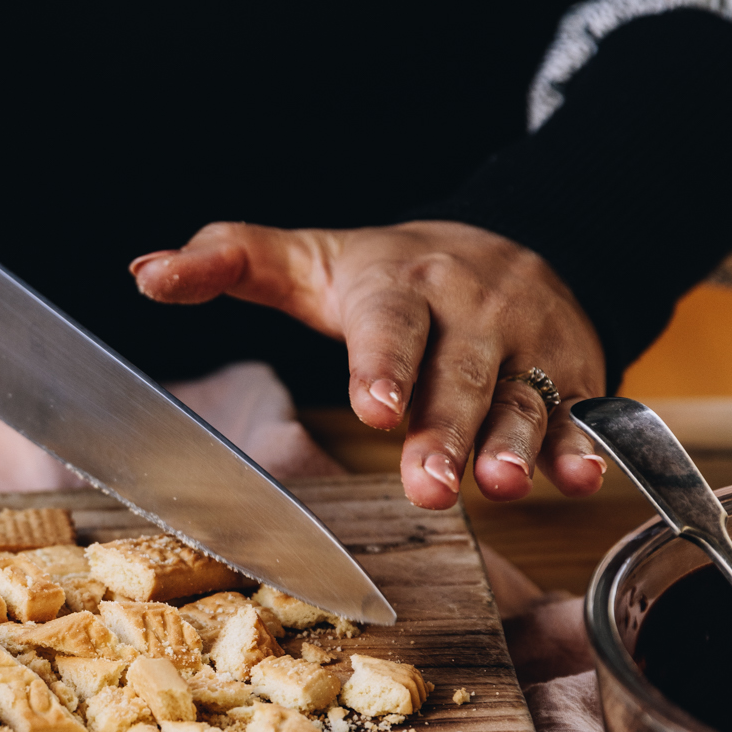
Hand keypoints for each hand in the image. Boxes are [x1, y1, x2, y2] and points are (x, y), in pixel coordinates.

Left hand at [131, 220, 606, 508]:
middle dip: (446, 430)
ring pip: (524, 397)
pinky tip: (582, 479)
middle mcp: (470, 311)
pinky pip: (582, 409)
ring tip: (502, 485)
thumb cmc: (389, 272)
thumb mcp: (307, 260)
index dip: (384, 365)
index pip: (391, 323)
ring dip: (516, 444)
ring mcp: (528, 344)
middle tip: (428, 486)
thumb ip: (227, 262)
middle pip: (459, 373)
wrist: (518, 245)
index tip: (374, 408)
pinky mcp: (573, 373)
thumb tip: (144, 271)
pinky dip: (587, 444)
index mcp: (400, 283)